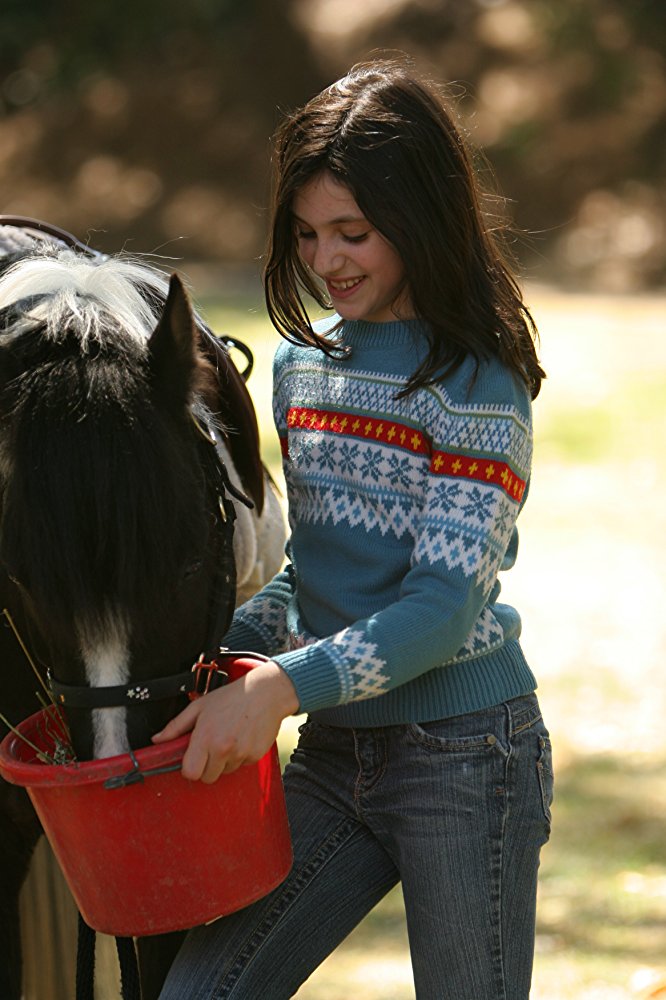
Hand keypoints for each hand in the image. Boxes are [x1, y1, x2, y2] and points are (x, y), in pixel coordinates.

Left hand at [151, 661, 298, 782]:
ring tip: (229, 737)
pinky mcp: (255, 756)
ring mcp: (241, 754)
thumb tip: (158, 740)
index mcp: (206, 737)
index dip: (190, 768)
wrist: (266, 693)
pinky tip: (242, 738)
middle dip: (206, 767)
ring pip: (225, 772)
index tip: (192, 759)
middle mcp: (223, 749)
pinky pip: (241, 766)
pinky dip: (240, 757)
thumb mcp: (199, 706)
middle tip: (211, 747)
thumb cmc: (232, 697)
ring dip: (224, 761)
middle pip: (207, 778)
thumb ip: (176, 726)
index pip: (190, 773)